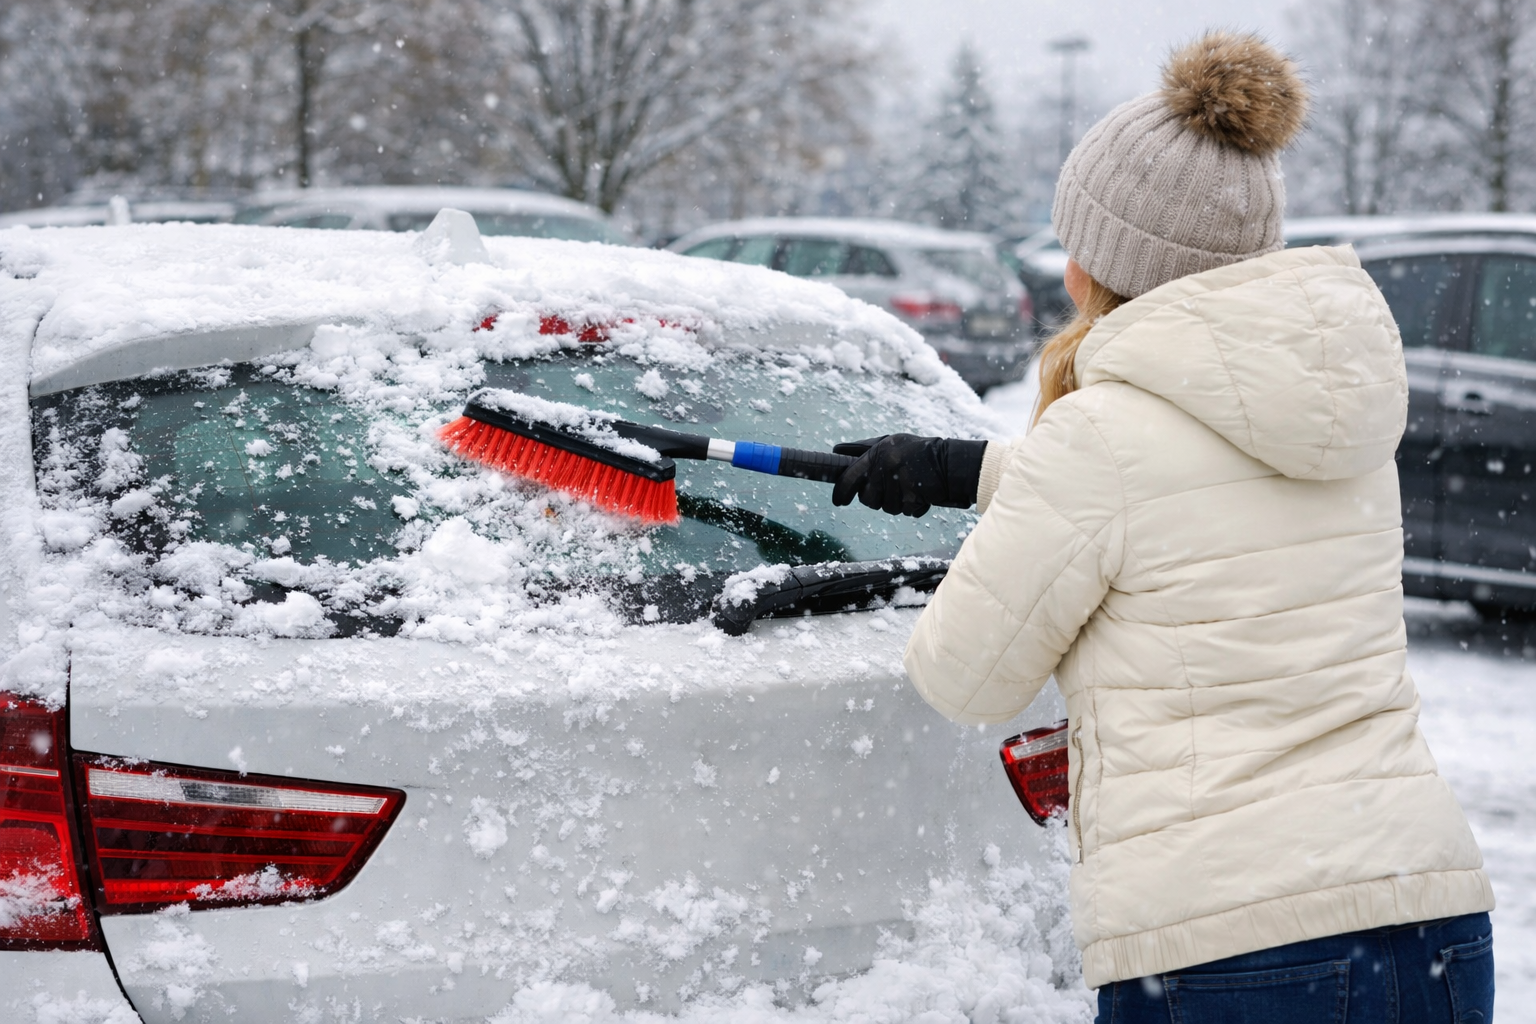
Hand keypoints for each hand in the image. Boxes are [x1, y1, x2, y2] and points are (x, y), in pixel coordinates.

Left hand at [830, 434, 986, 516]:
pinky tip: (920, 494)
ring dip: (897, 503)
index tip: (838, 501)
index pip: (850, 477)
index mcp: (878, 452)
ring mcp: (900, 482)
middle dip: (877, 498)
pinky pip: (905, 511)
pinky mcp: (913, 496)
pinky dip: (912, 507)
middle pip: (868, 499)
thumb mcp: (891, 442)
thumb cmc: (918, 452)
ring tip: (910, 488)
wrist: (950, 462)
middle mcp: (886, 466)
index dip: (841, 492)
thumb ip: (864, 448)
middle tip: (892, 488)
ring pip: (886, 507)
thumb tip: (837, 450)